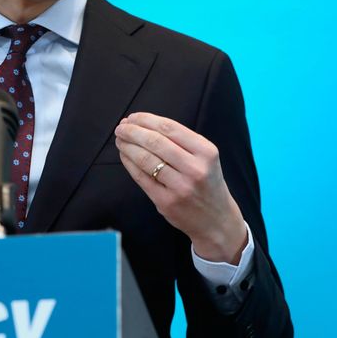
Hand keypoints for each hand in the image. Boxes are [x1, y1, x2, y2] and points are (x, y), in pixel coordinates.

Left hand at [115, 112, 247, 263]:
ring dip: (127, 146)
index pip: (169, 128)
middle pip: (155, 142)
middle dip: (132, 131)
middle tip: (120, 128)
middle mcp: (195, 168)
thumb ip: (180, 141)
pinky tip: (124, 156)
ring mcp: (180, 187)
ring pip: (145, 159)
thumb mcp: (205, 158)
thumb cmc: (206, 182)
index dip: (146, 120)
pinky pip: (141, 178)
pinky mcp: (166, 202)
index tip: (133, 117)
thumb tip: (143, 124)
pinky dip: (129, 163)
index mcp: (206, 151)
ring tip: (120, 140)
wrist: (217, 220)